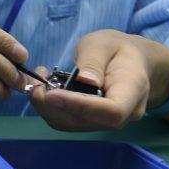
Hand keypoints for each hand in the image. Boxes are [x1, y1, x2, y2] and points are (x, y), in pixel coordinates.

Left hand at [29, 30, 156, 130]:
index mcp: (132, 91)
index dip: (80, 106)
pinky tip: (45, 90)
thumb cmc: (118, 49)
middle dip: (54, 107)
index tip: (52, 94)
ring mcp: (108, 122)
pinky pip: (68, 121)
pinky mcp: (92, 121)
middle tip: (36, 83)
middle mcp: (124, 114)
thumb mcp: (104, 43)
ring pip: (73, 125)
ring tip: (38, 83)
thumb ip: (94, 60)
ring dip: (48, 108)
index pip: (112, 111)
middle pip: (88, 122)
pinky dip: (50, 109)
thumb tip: (84, 81)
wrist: (130, 61)